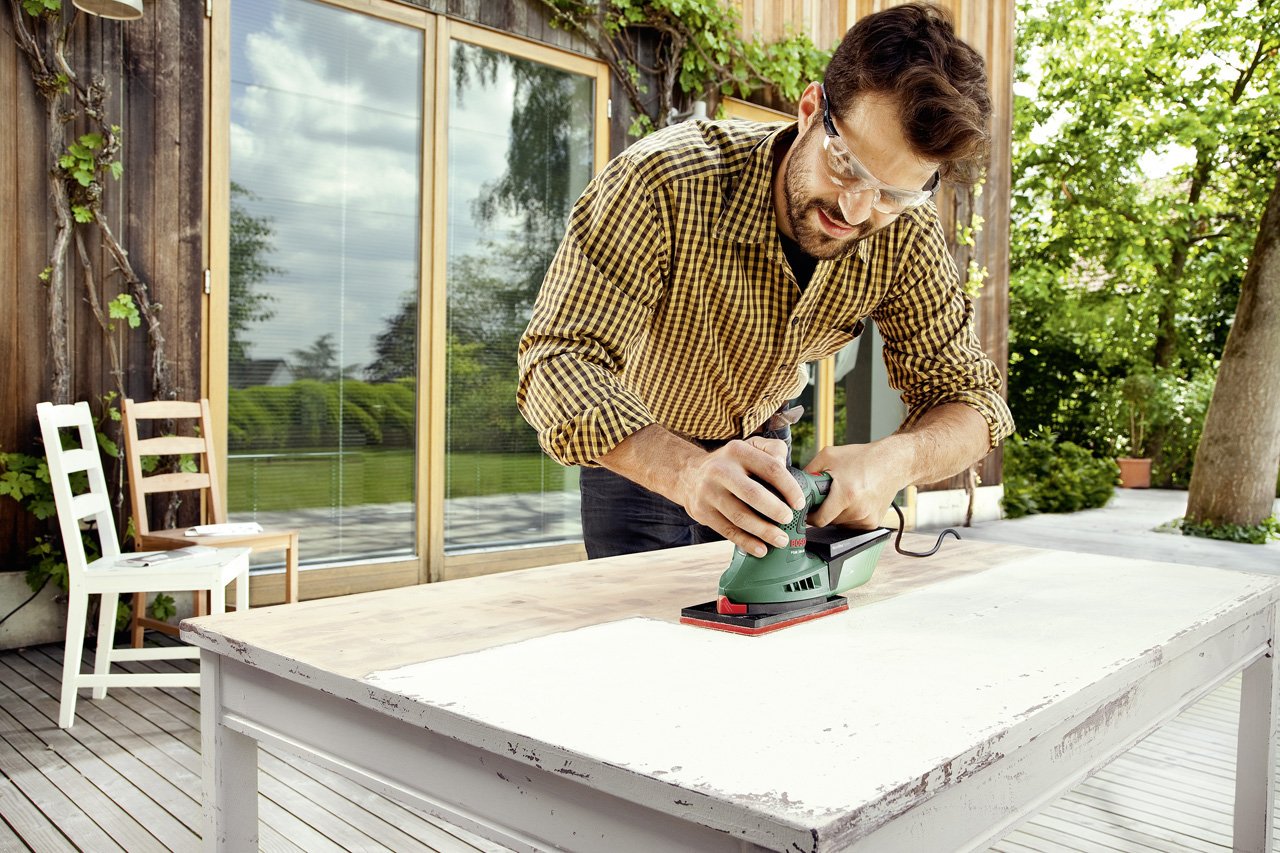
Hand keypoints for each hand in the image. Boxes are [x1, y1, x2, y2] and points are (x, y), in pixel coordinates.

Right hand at [676, 437, 804, 557]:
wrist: (688, 475)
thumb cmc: (729, 463)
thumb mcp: (749, 446)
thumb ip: (773, 450)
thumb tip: (785, 466)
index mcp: (738, 451)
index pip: (770, 468)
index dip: (789, 487)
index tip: (799, 503)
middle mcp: (720, 470)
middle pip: (753, 493)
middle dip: (775, 510)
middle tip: (789, 520)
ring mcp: (708, 492)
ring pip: (740, 516)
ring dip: (763, 531)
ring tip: (781, 540)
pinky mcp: (702, 512)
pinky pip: (727, 531)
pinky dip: (746, 542)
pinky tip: (761, 549)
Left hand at [805, 441, 910, 528]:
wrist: (893, 463)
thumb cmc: (861, 458)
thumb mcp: (829, 456)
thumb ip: (809, 471)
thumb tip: (793, 485)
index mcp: (846, 494)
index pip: (819, 520)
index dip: (810, 515)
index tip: (808, 508)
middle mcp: (858, 510)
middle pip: (829, 522)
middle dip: (824, 510)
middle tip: (829, 495)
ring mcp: (867, 519)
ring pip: (840, 524)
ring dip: (837, 514)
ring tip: (845, 494)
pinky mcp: (873, 523)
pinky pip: (852, 525)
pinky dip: (849, 515)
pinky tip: (855, 500)